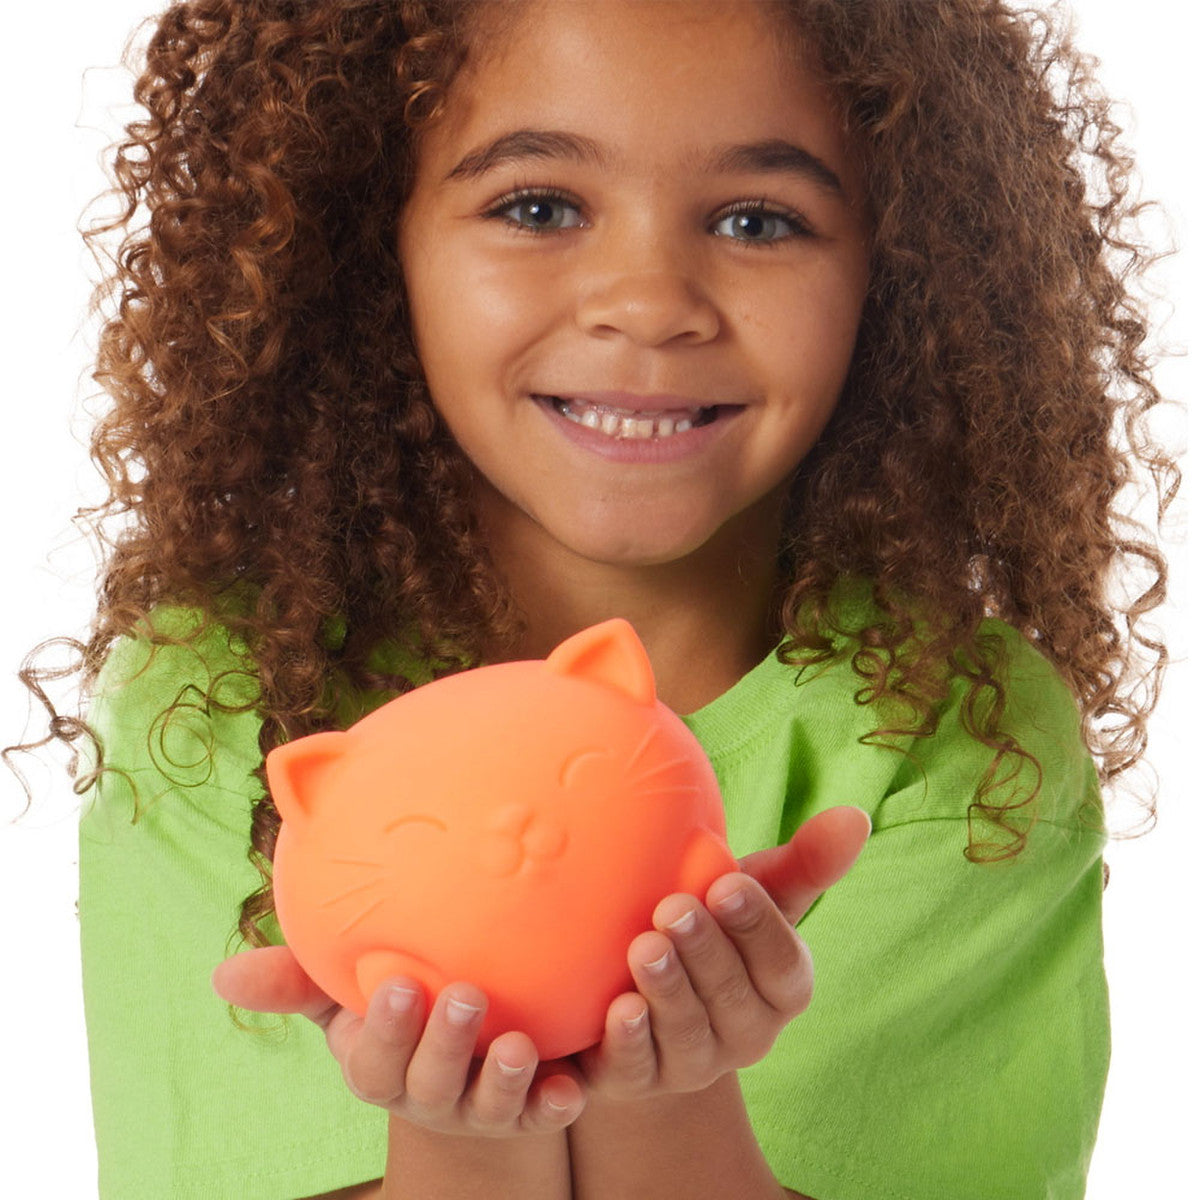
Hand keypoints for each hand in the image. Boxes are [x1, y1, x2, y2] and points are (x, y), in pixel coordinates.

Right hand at [212, 948, 585, 1136]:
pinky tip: (572, 1084)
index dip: (386, 1033)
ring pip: (488, 1106)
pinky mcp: (532, 1102)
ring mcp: (480, 1105)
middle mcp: (428, 1094)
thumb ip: (297, 980)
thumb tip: (223, 973)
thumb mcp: (344, 990)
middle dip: (444, 1047)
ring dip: (502, 1081)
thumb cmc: (395, 1002)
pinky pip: (545, 1110)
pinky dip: (555, 1101)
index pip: (373, 1062)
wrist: (465, 1044)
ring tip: (518, 1043)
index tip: (399, 987)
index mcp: (380, 1066)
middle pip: (430, 1084)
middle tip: (465, 996)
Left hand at [575, 805, 869, 1100]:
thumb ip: (803, 862)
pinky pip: (636, 1070)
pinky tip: (618, 1010)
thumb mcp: (752, 891)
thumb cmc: (708, 923)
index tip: (726, 885)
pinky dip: (629, 1043)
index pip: (782, 966)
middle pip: (732, 1000)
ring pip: (686, 1036)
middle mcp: (744, 1035)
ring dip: (667, 992)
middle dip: (705, 953)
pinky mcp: (635, 1078)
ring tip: (643, 947)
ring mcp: (690, 1064)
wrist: (633, 982)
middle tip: (673, 909)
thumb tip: (855, 816)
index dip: (756, 927)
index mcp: (780, 989)